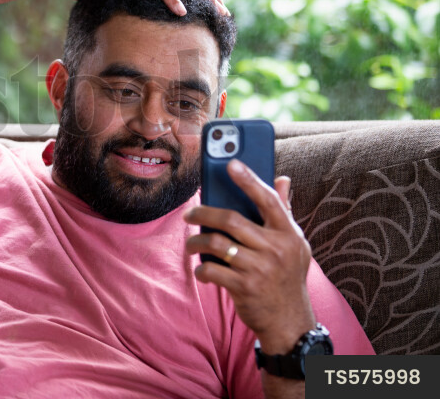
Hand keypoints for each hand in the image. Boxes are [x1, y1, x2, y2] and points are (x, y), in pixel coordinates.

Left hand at [183, 160, 315, 352]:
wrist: (289, 320)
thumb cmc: (287, 275)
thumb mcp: (294, 244)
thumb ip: (285, 211)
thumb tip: (283, 179)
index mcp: (289, 234)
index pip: (268, 200)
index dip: (249, 180)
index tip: (230, 164)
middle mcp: (276, 249)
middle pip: (231, 220)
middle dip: (203, 213)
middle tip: (189, 214)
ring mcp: (260, 269)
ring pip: (216, 243)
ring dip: (196, 242)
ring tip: (191, 244)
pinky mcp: (244, 287)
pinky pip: (212, 270)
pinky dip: (201, 269)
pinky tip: (202, 270)